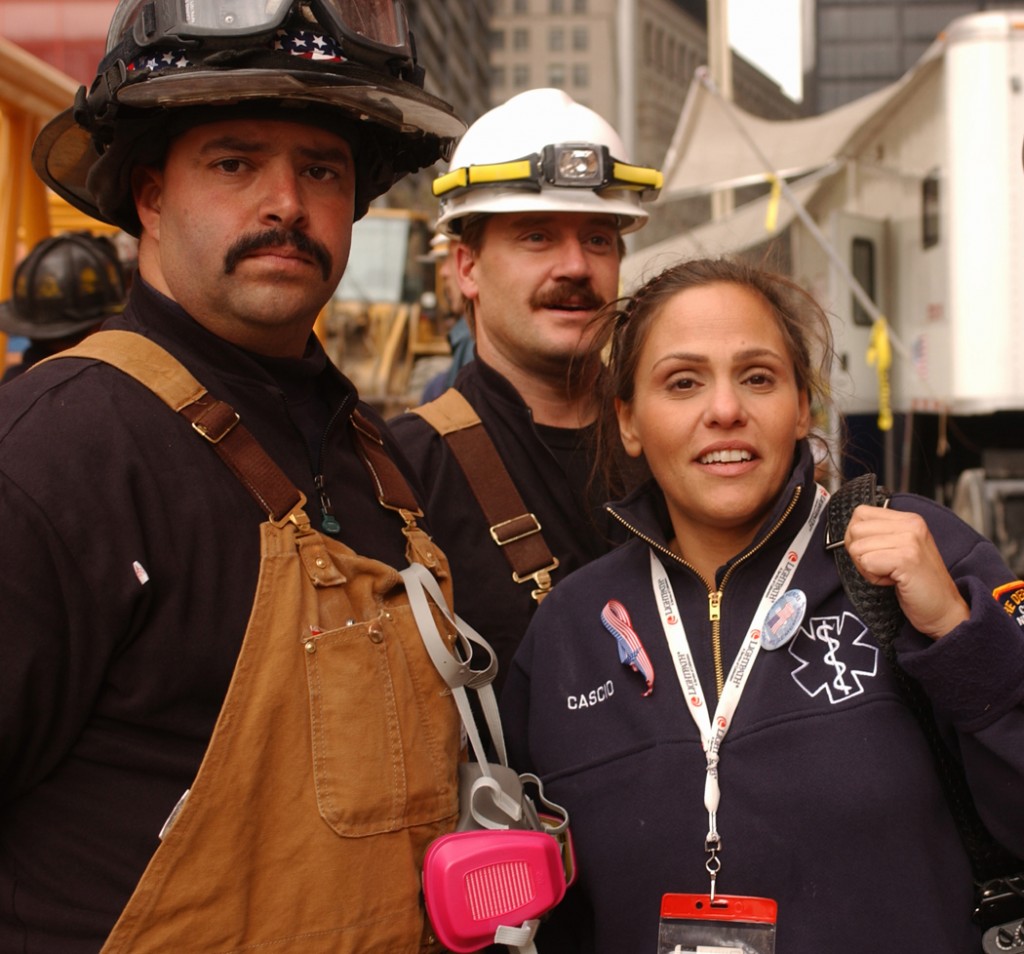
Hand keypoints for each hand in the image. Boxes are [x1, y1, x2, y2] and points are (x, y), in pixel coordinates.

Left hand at [844, 504, 969, 639]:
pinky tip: (893, 581)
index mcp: (908, 519)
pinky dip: (873, 577)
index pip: (860, 514)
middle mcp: (911, 524)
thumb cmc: (918, 583)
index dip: (858, 538)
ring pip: (857, 548)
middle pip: (854, 530)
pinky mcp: (906, 558)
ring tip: (891, 574)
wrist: (944, 609)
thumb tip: (850, 531)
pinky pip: (866, 563)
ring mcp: (910, 540)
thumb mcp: (900, 549)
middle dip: (860, 554)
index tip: (877, 554)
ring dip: (867, 568)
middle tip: (884, 568)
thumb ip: (879, 535)